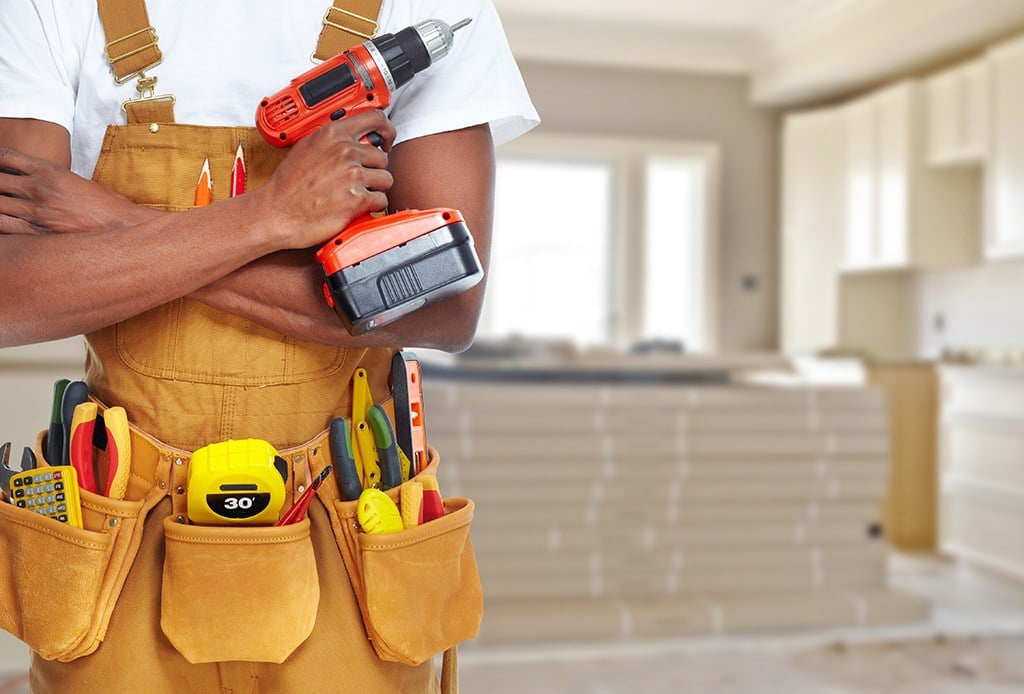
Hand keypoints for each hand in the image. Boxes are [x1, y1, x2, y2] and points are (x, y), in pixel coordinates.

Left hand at [0, 148, 145, 234]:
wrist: (124, 226)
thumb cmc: (107, 207)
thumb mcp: (78, 182)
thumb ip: (53, 180)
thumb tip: (36, 181)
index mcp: (49, 172)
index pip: (6, 157)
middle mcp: (39, 189)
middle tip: (1, 190)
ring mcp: (37, 212)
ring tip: (2, 206)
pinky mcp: (39, 233)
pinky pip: (3, 228)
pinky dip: (0, 224)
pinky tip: (3, 224)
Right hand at [255, 109, 395, 249]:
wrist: (277, 212)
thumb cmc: (288, 185)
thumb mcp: (307, 147)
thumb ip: (333, 140)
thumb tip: (353, 138)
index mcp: (333, 134)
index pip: (376, 119)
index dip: (387, 130)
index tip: (386, 139)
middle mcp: (345, 151)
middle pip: (382, 157)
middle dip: (374, 170)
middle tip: (359, 179)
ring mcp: (353, 175)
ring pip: (385, 179)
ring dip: (375, 188)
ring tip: (355, 193)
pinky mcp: (357, 199)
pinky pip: (381, 200)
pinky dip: (373, 206)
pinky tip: (356, 206)